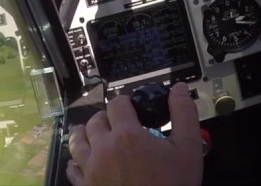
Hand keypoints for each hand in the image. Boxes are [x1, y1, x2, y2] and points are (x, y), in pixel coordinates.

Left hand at [66, 82, 203, 185]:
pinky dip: (76, 163)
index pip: (117, 104)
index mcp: (126, 136)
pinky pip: (72, 171)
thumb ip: (184, 114)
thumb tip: (179, 89)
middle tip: (118, 123)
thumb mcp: (188, 149)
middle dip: (106, 117)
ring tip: (96, 135)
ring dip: (86, 134)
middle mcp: (103, 150)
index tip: (132, 108)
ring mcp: (91, 170)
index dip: (125, 102)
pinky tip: (84, 163)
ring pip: (77, 142)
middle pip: (95, 121)